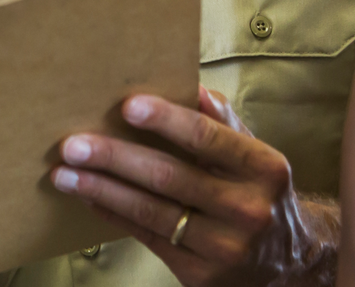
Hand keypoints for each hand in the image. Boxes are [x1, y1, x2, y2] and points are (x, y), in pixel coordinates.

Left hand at [51, 88, 336, 286]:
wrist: (289, 262)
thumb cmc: (257, 191)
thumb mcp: (253, 154)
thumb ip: (221, 122)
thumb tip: (188, 86)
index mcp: (263, 168)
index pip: (208, 138)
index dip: (167, 121)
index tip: (128, 106)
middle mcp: (247, 209)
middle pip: (170, 177)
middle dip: (115, 159)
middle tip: (74, 144)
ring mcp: (224, 247)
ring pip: (151, 212)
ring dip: (101, 190)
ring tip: (64, 173)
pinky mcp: (200, 274)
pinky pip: (147, 237)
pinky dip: (113, 214)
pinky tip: (88, 196)